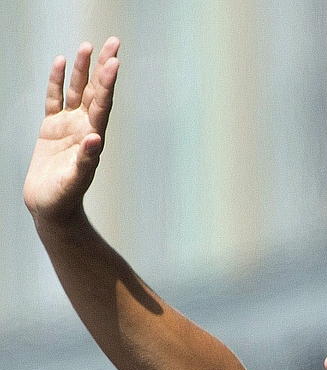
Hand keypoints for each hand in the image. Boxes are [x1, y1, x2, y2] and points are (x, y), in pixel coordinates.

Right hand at [23, 38, 120, 224]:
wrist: (50, 208)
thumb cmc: (64, 198)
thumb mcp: (75, 180)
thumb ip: (85, 160)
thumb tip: (95, 140)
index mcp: (93, 137)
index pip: (102, 104)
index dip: (108, 83)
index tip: (115, 62)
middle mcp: (84, 127)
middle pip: (96, 91)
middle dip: (103, 67)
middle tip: (113, 42)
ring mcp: (68, 126)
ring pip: (77, 91)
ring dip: (81, 70)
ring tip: (86, 47)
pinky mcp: (51, 129)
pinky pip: (55, 100)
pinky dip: (58, 82)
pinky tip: (59, 64)